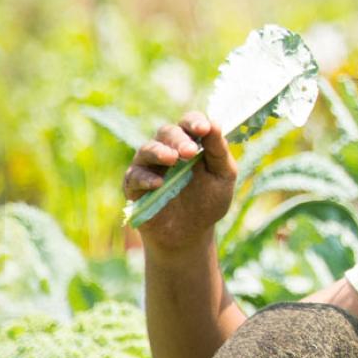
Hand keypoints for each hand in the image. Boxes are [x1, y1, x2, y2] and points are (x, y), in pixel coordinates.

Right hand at [122, 111, 236, 253]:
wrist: (191, 235)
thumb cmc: (208, 201)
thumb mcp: (222, 177)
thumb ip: (219, 152)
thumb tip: (215, 123)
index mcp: (189, 142)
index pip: (189, 122)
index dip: (194, 122)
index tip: (203, 128)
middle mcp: (166, 148)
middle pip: (167, 132)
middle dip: (179, 140)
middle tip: (190, 151)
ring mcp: (148, 166)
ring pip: (147, 149)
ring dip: (159, 152)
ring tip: (172, 159)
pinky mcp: (134, 186)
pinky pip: (135, 176)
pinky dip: (145, 178)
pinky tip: (159, 184)